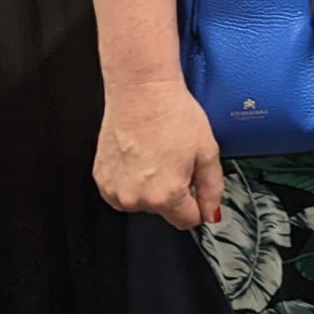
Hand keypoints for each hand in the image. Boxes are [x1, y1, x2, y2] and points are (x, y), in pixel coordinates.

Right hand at [95, 77, 223, 228]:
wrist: (141, 93)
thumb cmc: (173, 116)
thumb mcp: (207, 151)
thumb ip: (212, 189)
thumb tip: (211, 213)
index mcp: (166, 196)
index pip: (187, 221)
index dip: (197, 206)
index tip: (196, 192)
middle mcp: (137, 199)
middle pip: (163, 210)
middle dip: (173, 191)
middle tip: (175, 160)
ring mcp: (115, 190)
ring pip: (141, 202)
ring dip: (150, 187)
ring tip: (156, 155)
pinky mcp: (101, 179)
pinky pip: (121, 191)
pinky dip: (131, 180)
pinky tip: (139, 156)